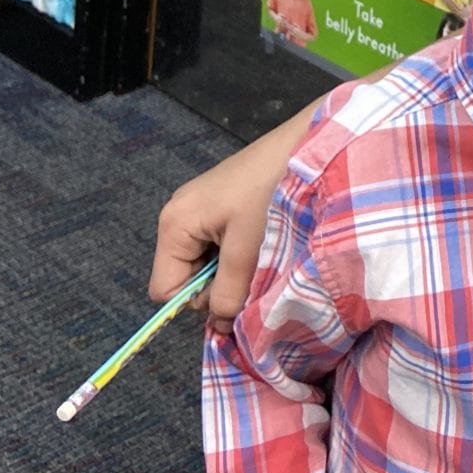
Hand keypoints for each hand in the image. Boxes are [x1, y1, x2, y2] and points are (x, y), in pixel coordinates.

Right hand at [149, 114, 309, 328]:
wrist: (307, 144)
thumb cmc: (271, 192)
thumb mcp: (247, 251)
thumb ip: (229, 294)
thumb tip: (219, 327)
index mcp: (174, 225)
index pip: (165, 289)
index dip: (197, 301)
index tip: (232, 291)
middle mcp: (180, 216)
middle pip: (186, 277)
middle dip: (218, 285)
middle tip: (253, 268)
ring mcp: (202, 208)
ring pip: (208, 264)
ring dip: (234, 269)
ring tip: (263, 250)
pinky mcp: (224, 204)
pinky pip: (222, 245)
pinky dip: (242, 252)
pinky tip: (264, 238)